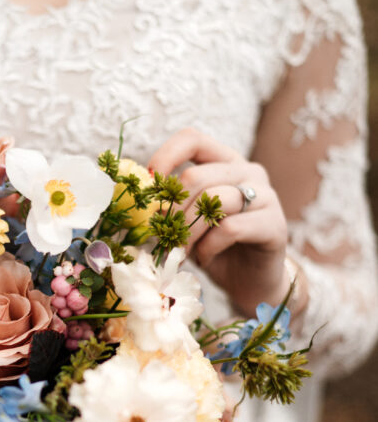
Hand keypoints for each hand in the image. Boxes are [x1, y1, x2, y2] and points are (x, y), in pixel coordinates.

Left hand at [149, 129, 289, 316]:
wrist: (249, 282)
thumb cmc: (214, 248)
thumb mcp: (187, 222)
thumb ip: (172, 205)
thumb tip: (146, 203)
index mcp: (224, 162)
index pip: (193, 139)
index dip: (166, 157)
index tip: (150, 186)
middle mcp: (248, 172)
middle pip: (196, 176)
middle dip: (172, 211)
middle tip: (164, 237)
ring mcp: (266, 196)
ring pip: (213, 201)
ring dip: (188, 233)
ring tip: (182, 253)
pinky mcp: (275, 224)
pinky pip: (230, 228)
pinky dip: (208, 247)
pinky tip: (204, 259)